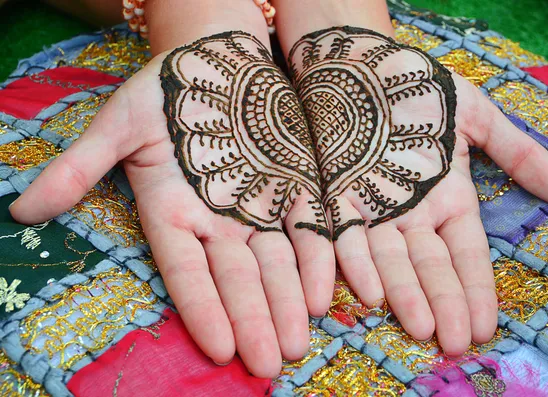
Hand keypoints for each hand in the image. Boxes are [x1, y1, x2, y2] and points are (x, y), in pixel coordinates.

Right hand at [10, 31, 335, 376]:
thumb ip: (79, 167)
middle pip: (238, 277)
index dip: (204, 308)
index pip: (186, 271)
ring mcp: (258, 208)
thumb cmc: (163, 92)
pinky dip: (317, 260)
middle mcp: (218, 221)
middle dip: (254, 319)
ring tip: (297, 343)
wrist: (217, 63)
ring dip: (288, 302)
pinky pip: (309, 228)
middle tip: (268, 365)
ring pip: (276, 263)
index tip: (220, 348)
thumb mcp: (119, 124)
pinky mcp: (295, 188)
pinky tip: (323, 294)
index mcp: (173, 213)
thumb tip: (23, 209)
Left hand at [288, 26, 547, 354]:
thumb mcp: (477, 117)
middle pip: (429, 266)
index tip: (485, 326)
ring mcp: (374, 209)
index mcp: (447, 198)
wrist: (363, 66)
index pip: (465, 253)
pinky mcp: (337, 198)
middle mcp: (410, 214)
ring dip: (404, 295)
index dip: (476, 289)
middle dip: (444, 304)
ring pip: (390, 261)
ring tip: (420, 328)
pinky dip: (355, 264)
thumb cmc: (420, 91)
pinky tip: (367, 293)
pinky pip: (345, 236)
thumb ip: (518, 153)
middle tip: (454, 342)